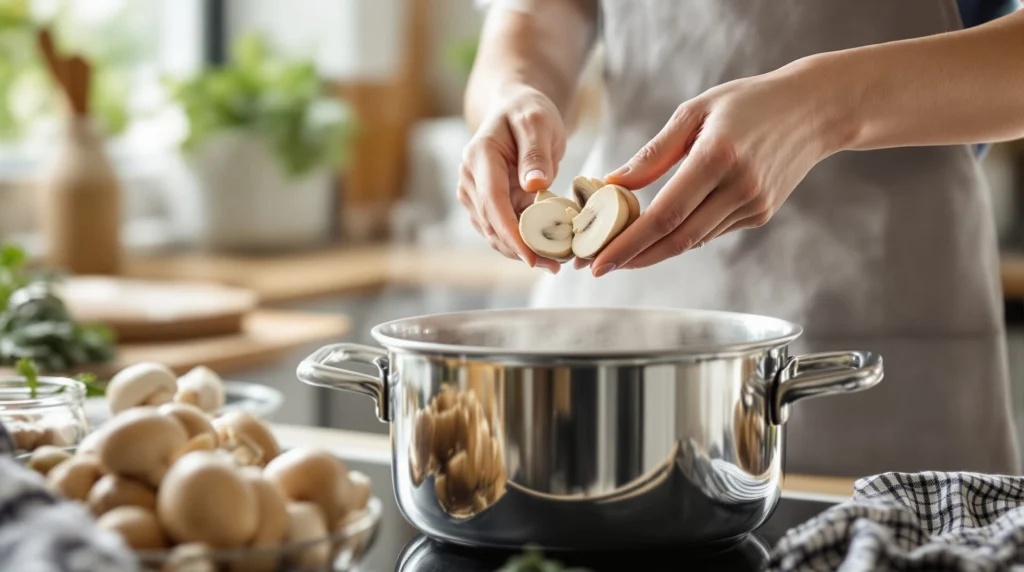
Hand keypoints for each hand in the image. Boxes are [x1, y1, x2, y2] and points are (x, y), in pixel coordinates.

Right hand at [458, 85, 566, 273]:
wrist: (515, 109)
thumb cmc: (529, 112)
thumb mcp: (538, 122)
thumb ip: (535, 153)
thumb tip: (535, 185)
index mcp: (479, 156)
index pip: (492, 201)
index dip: (510, 232)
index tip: (532, 256)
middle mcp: (470, 178)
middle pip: (491, 224)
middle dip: (520, 249)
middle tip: (556, 266)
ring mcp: (473, 194)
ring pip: (493, 233)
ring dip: (521, 252)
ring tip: (556, 263)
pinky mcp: (484, 205)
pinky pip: (501, 230)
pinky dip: (521, 244)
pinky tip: (547, 252)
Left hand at [587, 64, 845, 276]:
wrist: (814, 110)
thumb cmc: (747, 102)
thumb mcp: (695, 111)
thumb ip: (654, 152)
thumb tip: (612, 183)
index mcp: (717, 157)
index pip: (665, 215)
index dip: (628, 243)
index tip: (597, 261)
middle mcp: (738, 187)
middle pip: (677, 239)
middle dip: (632, 258)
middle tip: (596, 266)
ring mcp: (753, 205)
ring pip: (693, 240)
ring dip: (653, 251)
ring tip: (616, 251)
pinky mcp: (761, 214)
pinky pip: (710, 232)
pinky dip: (681, 235)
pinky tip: (658, 233)